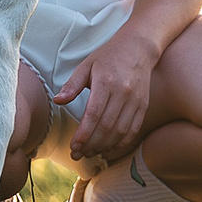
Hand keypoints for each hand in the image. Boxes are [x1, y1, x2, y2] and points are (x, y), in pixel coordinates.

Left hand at [57, 26, 159, 165]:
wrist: (139, 46)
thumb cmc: (109, 56)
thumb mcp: (87, 65)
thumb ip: (72, 85)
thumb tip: (58, 101)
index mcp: (106, 82)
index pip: (94, 114)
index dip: (84, 134)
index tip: (73, 147)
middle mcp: (123, 92)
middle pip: (107, 126)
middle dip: (91, 144)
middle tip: (78, 154)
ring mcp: (136, 100)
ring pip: (120, 131)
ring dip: (104, 146)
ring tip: (90, 152)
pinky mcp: (143, 105)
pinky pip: (133, 129)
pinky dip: (121, 142)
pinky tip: (109, 148)